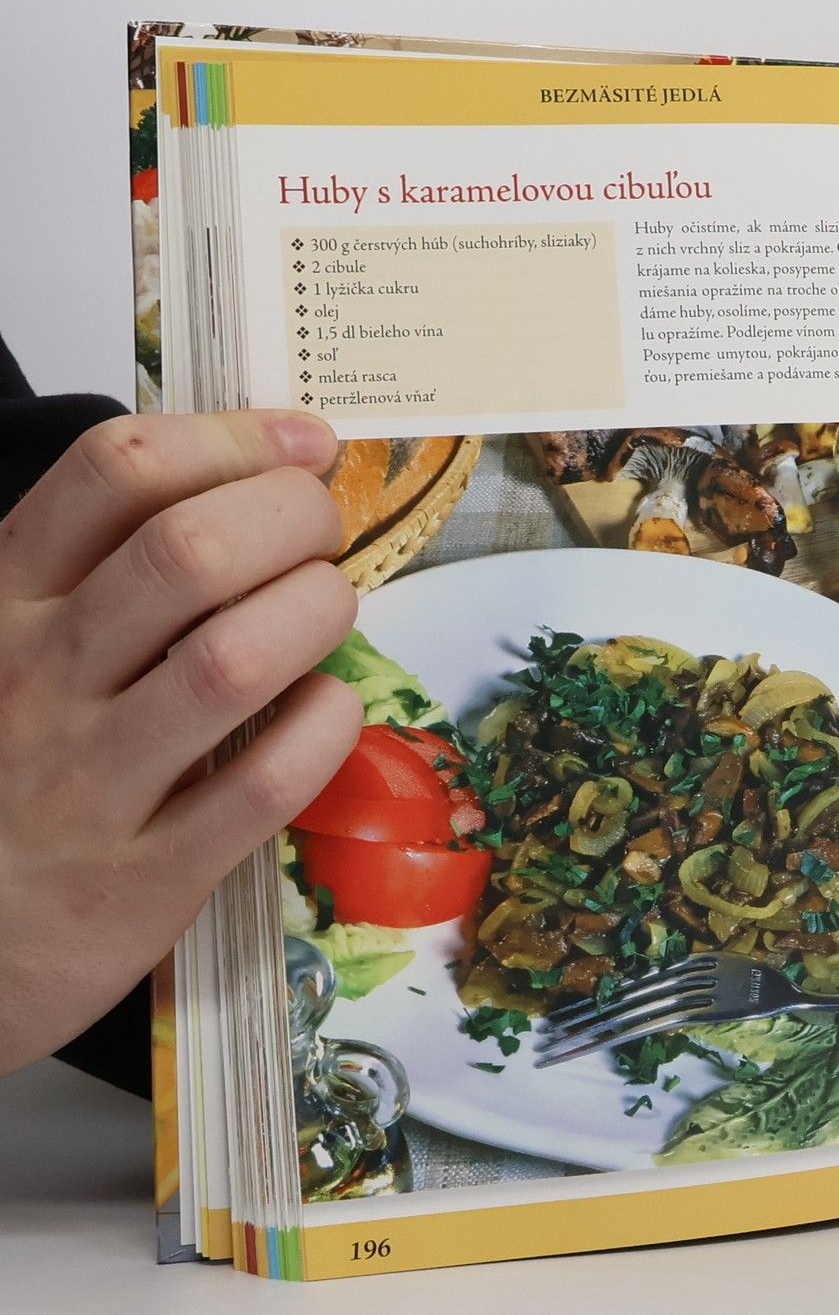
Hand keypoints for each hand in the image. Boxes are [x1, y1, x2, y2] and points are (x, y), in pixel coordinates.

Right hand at [0, 412, 361, 1076]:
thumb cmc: (6, 766)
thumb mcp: (15, 642)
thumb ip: (101, 564)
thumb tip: (249, 471)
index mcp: (6, 601)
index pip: (116, 473)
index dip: (234, 438)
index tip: (305, 442)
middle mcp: (40, 678)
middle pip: (189, 552)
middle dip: (291, 517)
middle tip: (327, 530)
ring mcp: (91, 780)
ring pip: (232, 660)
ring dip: (313, 612)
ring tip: (330, 606)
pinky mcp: (147, 876)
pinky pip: (263, 783)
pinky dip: (322, 728)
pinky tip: (328, 708)